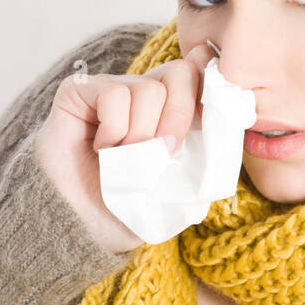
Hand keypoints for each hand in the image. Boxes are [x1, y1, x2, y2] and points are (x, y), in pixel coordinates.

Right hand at [32, 41, 217, 253]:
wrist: (80, 231)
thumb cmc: (125, 211)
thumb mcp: (177, 188)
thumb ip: (203, 157)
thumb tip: (225, 121)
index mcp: (168, 111)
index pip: (199, 74)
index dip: (209, 89)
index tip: (209, 118)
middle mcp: (141, 94)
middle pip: (181, 73)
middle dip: (179, 117)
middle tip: (163, 151)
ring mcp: (109, 88)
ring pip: (149, 89)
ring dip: (141, 134)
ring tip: (123, 158)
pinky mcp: (79, 90)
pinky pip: (116, 94)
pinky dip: (115, 130)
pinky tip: (101, 148)